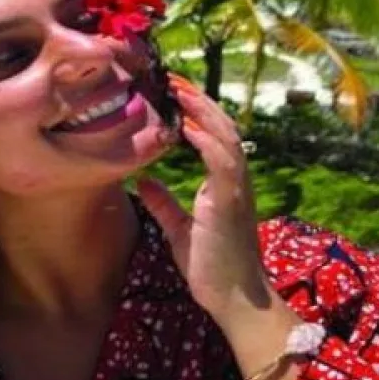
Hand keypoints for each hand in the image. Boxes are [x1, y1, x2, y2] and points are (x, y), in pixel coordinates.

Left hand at [135, 75, 271, 323]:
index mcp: (224, 185)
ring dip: (203, 112)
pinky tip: (189, 126)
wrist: (235, 300)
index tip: (174, 92)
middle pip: (222, 128)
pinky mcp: (230, 204)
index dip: (196, 113)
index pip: (213, 137)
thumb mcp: (180, 231)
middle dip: (199, 101)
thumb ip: (164, 204)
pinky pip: (222, 164)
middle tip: (173, 79)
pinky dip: (207, 141)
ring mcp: (235, 191)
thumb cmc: (212, 269)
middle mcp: (235, 181)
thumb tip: (143, 181)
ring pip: (226, 138)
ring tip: (180, 90)